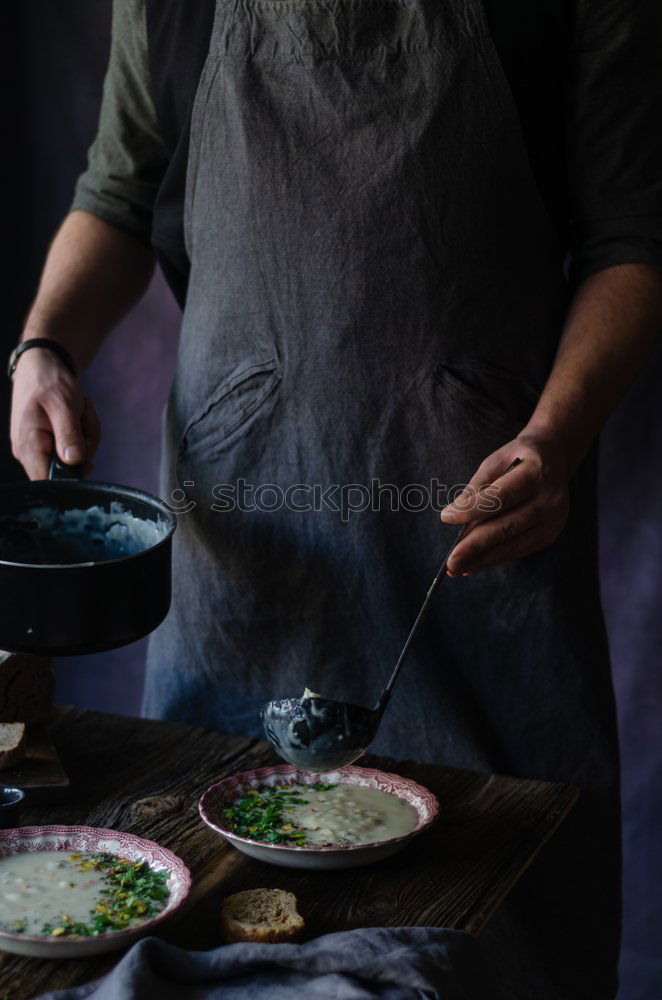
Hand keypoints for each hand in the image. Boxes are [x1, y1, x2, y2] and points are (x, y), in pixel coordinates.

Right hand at [10, 347, 100, 479]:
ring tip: (79, 411)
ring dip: (86, 435)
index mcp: (28, 446)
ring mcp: (39, 450)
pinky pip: (74, 450)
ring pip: (75, 459)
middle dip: (85, 444)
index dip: (71, 477)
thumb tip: (75, 462)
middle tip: (82, 418)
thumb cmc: (49, 382)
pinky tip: (77, 416)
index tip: (84, 454)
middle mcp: (29, 453)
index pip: (47, 482)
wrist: (42, 366)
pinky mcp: (49, 445)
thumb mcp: (63, 405)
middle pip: (68, 471)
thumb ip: (69, 435)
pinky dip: (83, 434)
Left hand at [440, 432, 569, 575]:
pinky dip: (494, 559)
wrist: (553, 459)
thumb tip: (455, 513)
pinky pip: (518, 551)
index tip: (446, 517)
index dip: (472, 509)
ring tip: (456, 568)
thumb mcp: (496, 461)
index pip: (500, 496)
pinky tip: (472, 566)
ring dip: (482, 560)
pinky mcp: (550, 535)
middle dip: (475, 546)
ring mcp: (553, 520)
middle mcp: (550, 499)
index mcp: (536, 473)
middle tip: (450, 560)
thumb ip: (477, 486)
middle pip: (507, 526)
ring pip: (513, 545)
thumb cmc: (518, 458)